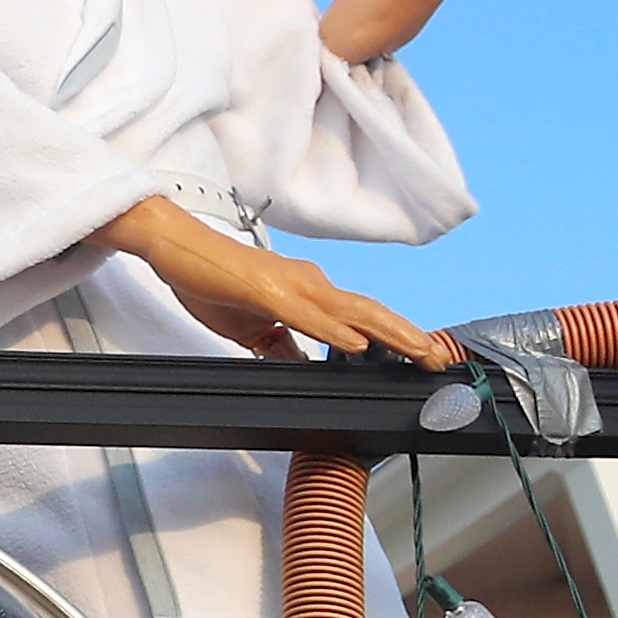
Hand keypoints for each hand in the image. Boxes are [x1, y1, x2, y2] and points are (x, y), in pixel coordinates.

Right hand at [92, 191, 456, 364]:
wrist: (176, 249)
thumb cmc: (212, 280)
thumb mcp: (252, 327)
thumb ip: (281, 346)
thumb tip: (301, 368)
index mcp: (308, 293)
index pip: (361, 318)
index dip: (397, 336)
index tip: (425, 356)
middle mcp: (309, 284)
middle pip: (369, 313)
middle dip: (409, 337)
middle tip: (441, 359)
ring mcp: (291, 286)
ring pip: (350, 313)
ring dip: (389, 333)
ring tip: (419, 351)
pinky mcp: (266, 292)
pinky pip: (308, 316)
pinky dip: (335, 332)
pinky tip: (358, 345)